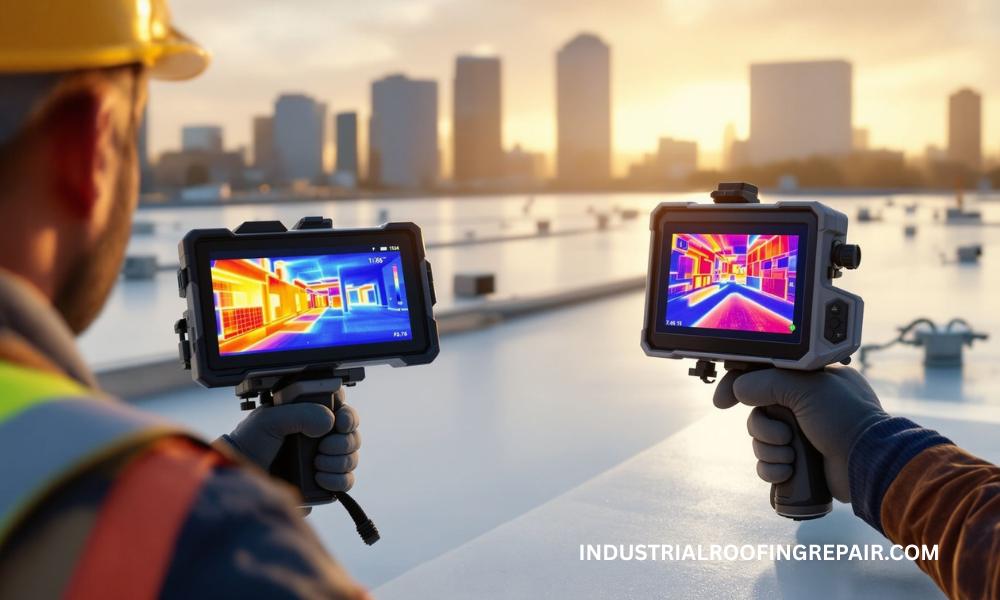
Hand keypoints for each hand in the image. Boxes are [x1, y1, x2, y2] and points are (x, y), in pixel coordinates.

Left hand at [218, 388, 360, 492]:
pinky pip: (347, 481)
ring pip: (352, 457)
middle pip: (352, 433)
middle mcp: (320, 436)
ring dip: (339, 460)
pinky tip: (319, 477)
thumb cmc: (249, 444)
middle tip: (323, 446)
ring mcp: (324, 460)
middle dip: (343, 440)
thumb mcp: (269, 419)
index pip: (342, 408)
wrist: (241, 477)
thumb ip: (300, 413)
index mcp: (309, 415)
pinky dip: (338, 479)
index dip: (347, 414)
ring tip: (316, 463)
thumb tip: (329, 422)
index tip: (339, 421)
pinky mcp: (324, 484)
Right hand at [713, 366, 888, 502]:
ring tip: (792, 455)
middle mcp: (803, 406)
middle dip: (762, 428)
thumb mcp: (806, 388)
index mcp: (807, 381)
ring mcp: (802, 435)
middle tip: (782, 435)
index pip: (762, 376)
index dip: (738, 387)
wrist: (869, 462)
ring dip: (769, 450)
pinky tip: (788, 472)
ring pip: (760, 441)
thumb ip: (767, 382)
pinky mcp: (800, 462)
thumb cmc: (845, 418)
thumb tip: (739, 389)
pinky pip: (767, 465)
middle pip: (757, 413)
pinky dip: (772, 469)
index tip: (723, 402)